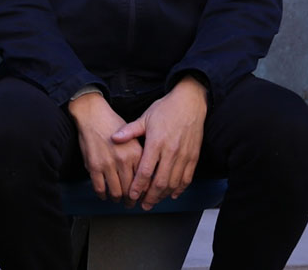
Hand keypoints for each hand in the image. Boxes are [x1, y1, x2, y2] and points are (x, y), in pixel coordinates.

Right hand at [68, 93, 140, 201]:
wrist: (93, 115)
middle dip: (132, 200)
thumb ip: (139, 155)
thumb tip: (145, 175)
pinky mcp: (94, 166)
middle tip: (131, 203)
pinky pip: (100, 188)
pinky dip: (102, 194)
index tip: (143, 196)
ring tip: (118, 199)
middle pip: (131, 190)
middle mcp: (124, 160)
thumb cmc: (113, 124)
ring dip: (117, 199)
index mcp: (136, 153)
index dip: (144, 192)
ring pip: (116, 192)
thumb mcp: (133, 137)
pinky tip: (104, 194)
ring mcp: (108, 164)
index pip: (144, 180)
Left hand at [112, 77, 207, 209]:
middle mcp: (171, 151)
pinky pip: (187, 177)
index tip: (133, 195)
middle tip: (143, 205)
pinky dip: (180, 188)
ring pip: (174, 182)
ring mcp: (184, 155)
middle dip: (151, 196)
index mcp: (156, 143)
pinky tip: (173, 194)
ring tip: (155, 202)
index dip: (139, 186)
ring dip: (164, 195)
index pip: (146, 170)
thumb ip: (130, 131)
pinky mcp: (194, 156)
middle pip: (160, 181)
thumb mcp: (145, 117)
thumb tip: (114, 138)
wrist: (190, 102)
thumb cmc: (166, 109)